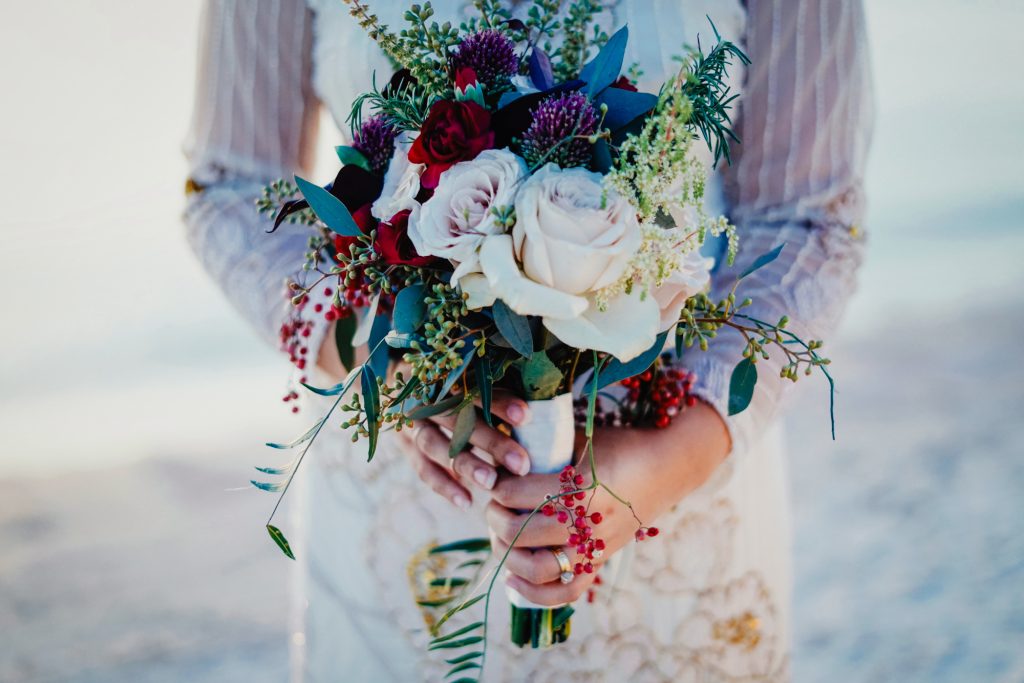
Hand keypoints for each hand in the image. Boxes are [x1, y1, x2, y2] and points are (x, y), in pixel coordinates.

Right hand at [396, 391, 532, 509]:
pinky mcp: (405, 445)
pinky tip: (466, 501)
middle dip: (491, 442)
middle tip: (521, 464)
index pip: (474, 388)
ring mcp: (411, 422)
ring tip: (492, 483)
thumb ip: (497, 391)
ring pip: (436, 445)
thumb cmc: (457, 382)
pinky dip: (444, 485)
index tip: (527, 417)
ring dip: (466, 465)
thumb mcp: (472, 378)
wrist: (406, 382)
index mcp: (446, 375)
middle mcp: (426, 397)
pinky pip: (422, 467)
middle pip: (458, 420)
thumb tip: (538, 407)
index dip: (500, 403)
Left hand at [485, 402, 729, 605]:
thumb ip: (544, 450)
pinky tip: (512, 578)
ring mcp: (596, 547)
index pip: (519, 494)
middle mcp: (589, 523)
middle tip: (491, 506)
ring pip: (538, 569)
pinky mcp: (601, 560)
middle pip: (522, 533)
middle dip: (495, 519)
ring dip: (507, 555)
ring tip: (498, 537)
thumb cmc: (620, 445)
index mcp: (581, 487)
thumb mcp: (581, 440)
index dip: (498, 487)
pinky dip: (534, 593)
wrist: (668, 466)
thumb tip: (501, 457)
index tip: (493, 479)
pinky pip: (566, 592)